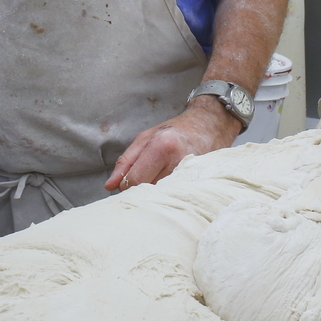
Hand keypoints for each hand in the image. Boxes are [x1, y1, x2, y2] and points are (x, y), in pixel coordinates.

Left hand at [105, 96, 242, 189]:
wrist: (210, 125)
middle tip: (144, 180)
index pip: (135, 180)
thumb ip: (125, 162)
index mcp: (161, 147)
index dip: (126, 185)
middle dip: (141, 190)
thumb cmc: (175, 130)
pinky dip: (170, 193)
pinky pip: (178, 195)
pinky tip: (171, 184)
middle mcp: (177, 161)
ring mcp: (191, 173)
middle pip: (149, 190)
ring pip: (162, 195)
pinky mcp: (201, 182)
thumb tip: (110, 185)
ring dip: (156, 193)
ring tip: (160, 179)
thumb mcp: (145, 138)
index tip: (127, 182)